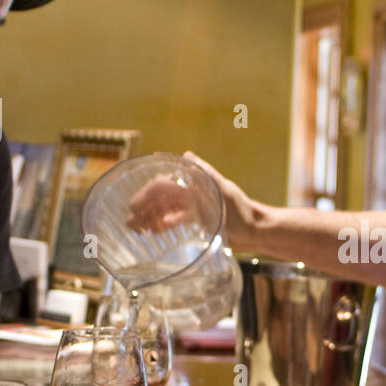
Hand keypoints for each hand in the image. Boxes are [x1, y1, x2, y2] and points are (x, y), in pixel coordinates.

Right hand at [126, 151, 255, 247]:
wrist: (256, 231)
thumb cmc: (241, 210)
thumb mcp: (223, 189)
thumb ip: (206, 173)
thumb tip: (187, 154)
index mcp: (193, 182)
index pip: (163, 186)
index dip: (146, 195)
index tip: (133, 207)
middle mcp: (190, 192)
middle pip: (160, 198)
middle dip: (143, 208)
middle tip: (129, 222)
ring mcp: (193, 207)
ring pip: (164, 210)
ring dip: (149, 217)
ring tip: (137, 229)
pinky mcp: (197, 220)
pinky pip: (174, 220)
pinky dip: (163, 224)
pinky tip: (154, 231)